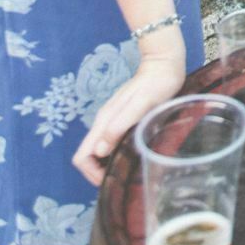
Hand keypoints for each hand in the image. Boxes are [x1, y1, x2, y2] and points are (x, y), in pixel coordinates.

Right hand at [71, 47, 186, 185]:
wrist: (162, 65)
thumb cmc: (154, 85)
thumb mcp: (140, 105)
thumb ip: (119, 125)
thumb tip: (100, 151)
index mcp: (104, 121)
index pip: (82, 156)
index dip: (91, 173)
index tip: (111, 180)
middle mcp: (104, 123)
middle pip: (89, 155)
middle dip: (99, 172)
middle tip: (122, 179)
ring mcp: (113, 121)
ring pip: (100, 150)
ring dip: (108, 164)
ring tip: (129, 170)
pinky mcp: (123, 119)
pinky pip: (113, 142)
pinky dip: (118, 154)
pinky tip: (135, 156)